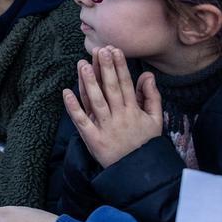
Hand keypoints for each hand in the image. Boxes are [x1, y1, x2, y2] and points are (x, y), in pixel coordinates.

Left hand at [62, 46, 161, 168]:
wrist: (137, 171)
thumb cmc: (145, 143)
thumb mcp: (154, 120)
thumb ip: (151, 97)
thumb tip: (147, 75)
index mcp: (133, 111)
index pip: (126, 84)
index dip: (120, 67)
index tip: (115, 50)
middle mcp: (119, 117)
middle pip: (111, 89)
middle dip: (105, 69)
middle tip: (100, 50)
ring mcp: (105, 127)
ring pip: (95, 101)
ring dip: (89, 83)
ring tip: (83, 64)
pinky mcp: (93, 139)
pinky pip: (81, 121)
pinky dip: (73, 107)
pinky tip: (66, 92)